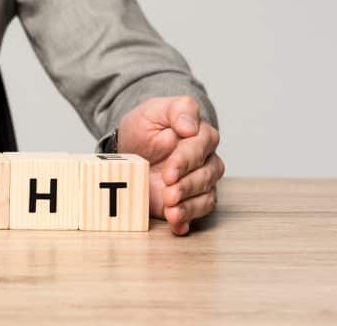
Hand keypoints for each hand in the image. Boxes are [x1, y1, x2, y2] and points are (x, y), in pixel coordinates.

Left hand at [116, 96, 224, 235]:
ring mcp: (198, 183)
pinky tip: (176, 226)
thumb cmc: (146, 127)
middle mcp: (205, 161)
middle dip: (186, 186)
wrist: (130, 147)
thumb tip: (190, 127)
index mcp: (200, 136)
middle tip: (169, 192)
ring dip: (188, 206)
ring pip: (204, 196)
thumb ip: (178, 110)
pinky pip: (196, 213)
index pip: (201, 148)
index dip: (186, 162)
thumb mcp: (155, 110)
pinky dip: (186, 221)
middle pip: (206, 175)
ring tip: (171, 211)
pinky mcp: (187, 200)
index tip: (169, 172)